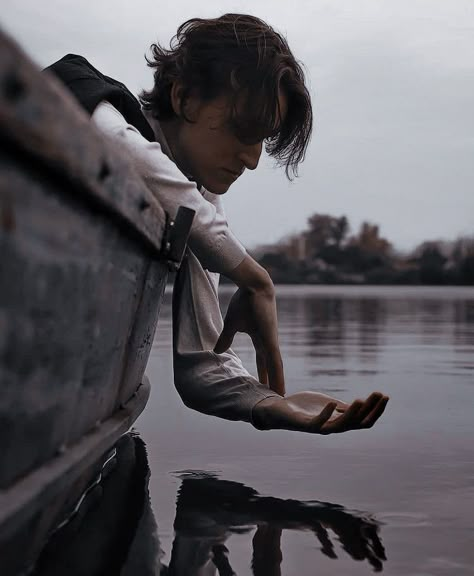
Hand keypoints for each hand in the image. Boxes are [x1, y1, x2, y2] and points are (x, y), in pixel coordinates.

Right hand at [214, 285, 284, 395]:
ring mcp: (271, 341)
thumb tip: (218, 351)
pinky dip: (278, 375)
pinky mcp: (271, 339)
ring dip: (278, 383)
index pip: (262, 360)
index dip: (263, 373)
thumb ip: (226, 339)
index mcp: (260, 338)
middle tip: (275, 398)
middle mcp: (268, 341)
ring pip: (276, 367)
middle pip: (271, 367)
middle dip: (272, 382)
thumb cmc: (244, 300)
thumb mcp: (231, 324)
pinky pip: (276, 361)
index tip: (263, 386)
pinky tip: (280, 387)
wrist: (252, 284)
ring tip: (281, 399)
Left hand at [253, 391, 388, 433]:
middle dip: (370, 409)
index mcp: (340, 422)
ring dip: (352, 413)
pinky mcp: (304, 425)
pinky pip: (318, 423)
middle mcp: (332, 427)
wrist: (278, 410)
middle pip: (357, 423)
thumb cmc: (304, 407)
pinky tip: (333, 403)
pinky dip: (326, 414)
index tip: (385, 395)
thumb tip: (362, 405)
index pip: (364, 420)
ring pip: (341, 425)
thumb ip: (343, 407)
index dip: (376, 409)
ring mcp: (319, 427)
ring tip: (360, 400)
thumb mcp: (328, 404)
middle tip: (379, 395)